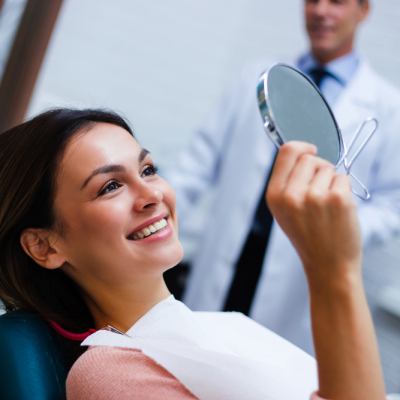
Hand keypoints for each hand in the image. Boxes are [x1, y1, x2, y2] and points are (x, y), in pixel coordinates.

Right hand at [266, 142, 360, 288]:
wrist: (327, 265)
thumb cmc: (307, 236)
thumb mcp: (283, 211)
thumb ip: (286, 182)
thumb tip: (302, 152)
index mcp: (274, 196)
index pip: (287, 151)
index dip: (301, 147)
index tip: (311, 150)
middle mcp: (291, 195)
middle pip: (310, 157)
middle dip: (318, 168)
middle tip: (319, 191)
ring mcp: (315, 197)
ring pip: (328, 168)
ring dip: (331, 182)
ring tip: (327, 206)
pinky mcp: (338, 199)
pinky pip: (343, 178)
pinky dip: (344, 190)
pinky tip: (338, 209)